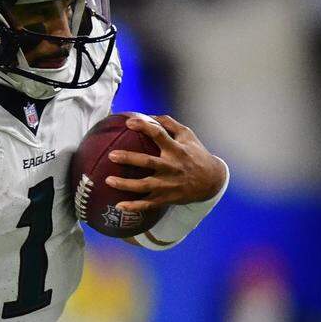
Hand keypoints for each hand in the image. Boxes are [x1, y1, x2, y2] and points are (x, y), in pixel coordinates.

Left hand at [104, 114, 227, 212]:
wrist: (212, 181)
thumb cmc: (195, 154)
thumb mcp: (188, 136)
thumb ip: (169, 124)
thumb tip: (149, 115)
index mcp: (176, 149)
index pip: (159, 135)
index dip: (144, 127)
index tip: (128, 122)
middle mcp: (172, 167)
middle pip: (148, 162)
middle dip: (129, 159)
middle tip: (111, 155)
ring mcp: (168, 184)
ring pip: (144, 186)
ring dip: (126, 184)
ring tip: (108, 180)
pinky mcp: (167, 198)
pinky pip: (148, 204)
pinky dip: (134, 206)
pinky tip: (118, 206)